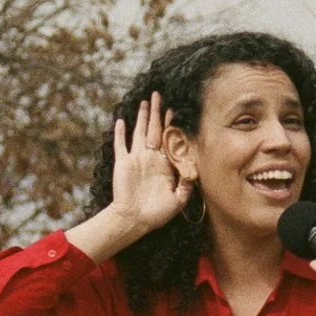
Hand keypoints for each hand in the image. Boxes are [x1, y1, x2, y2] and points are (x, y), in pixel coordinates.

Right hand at [104, 96, 191, 236]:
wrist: (134, 220)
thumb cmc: (157, 213)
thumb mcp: (178, 199)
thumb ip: (187, 184)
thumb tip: (195, 168)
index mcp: (164, 165)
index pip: (169, 139)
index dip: (172, 124)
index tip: (176, 109)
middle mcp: (150, 158)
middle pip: (154, 129)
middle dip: (158, 112)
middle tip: (160, 94)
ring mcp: (136, 159)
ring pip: (139, 131)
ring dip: (142, 117)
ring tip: (145, 101)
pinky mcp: (123, 163)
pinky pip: (120, 145)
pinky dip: (120, 133)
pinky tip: (120, 120)